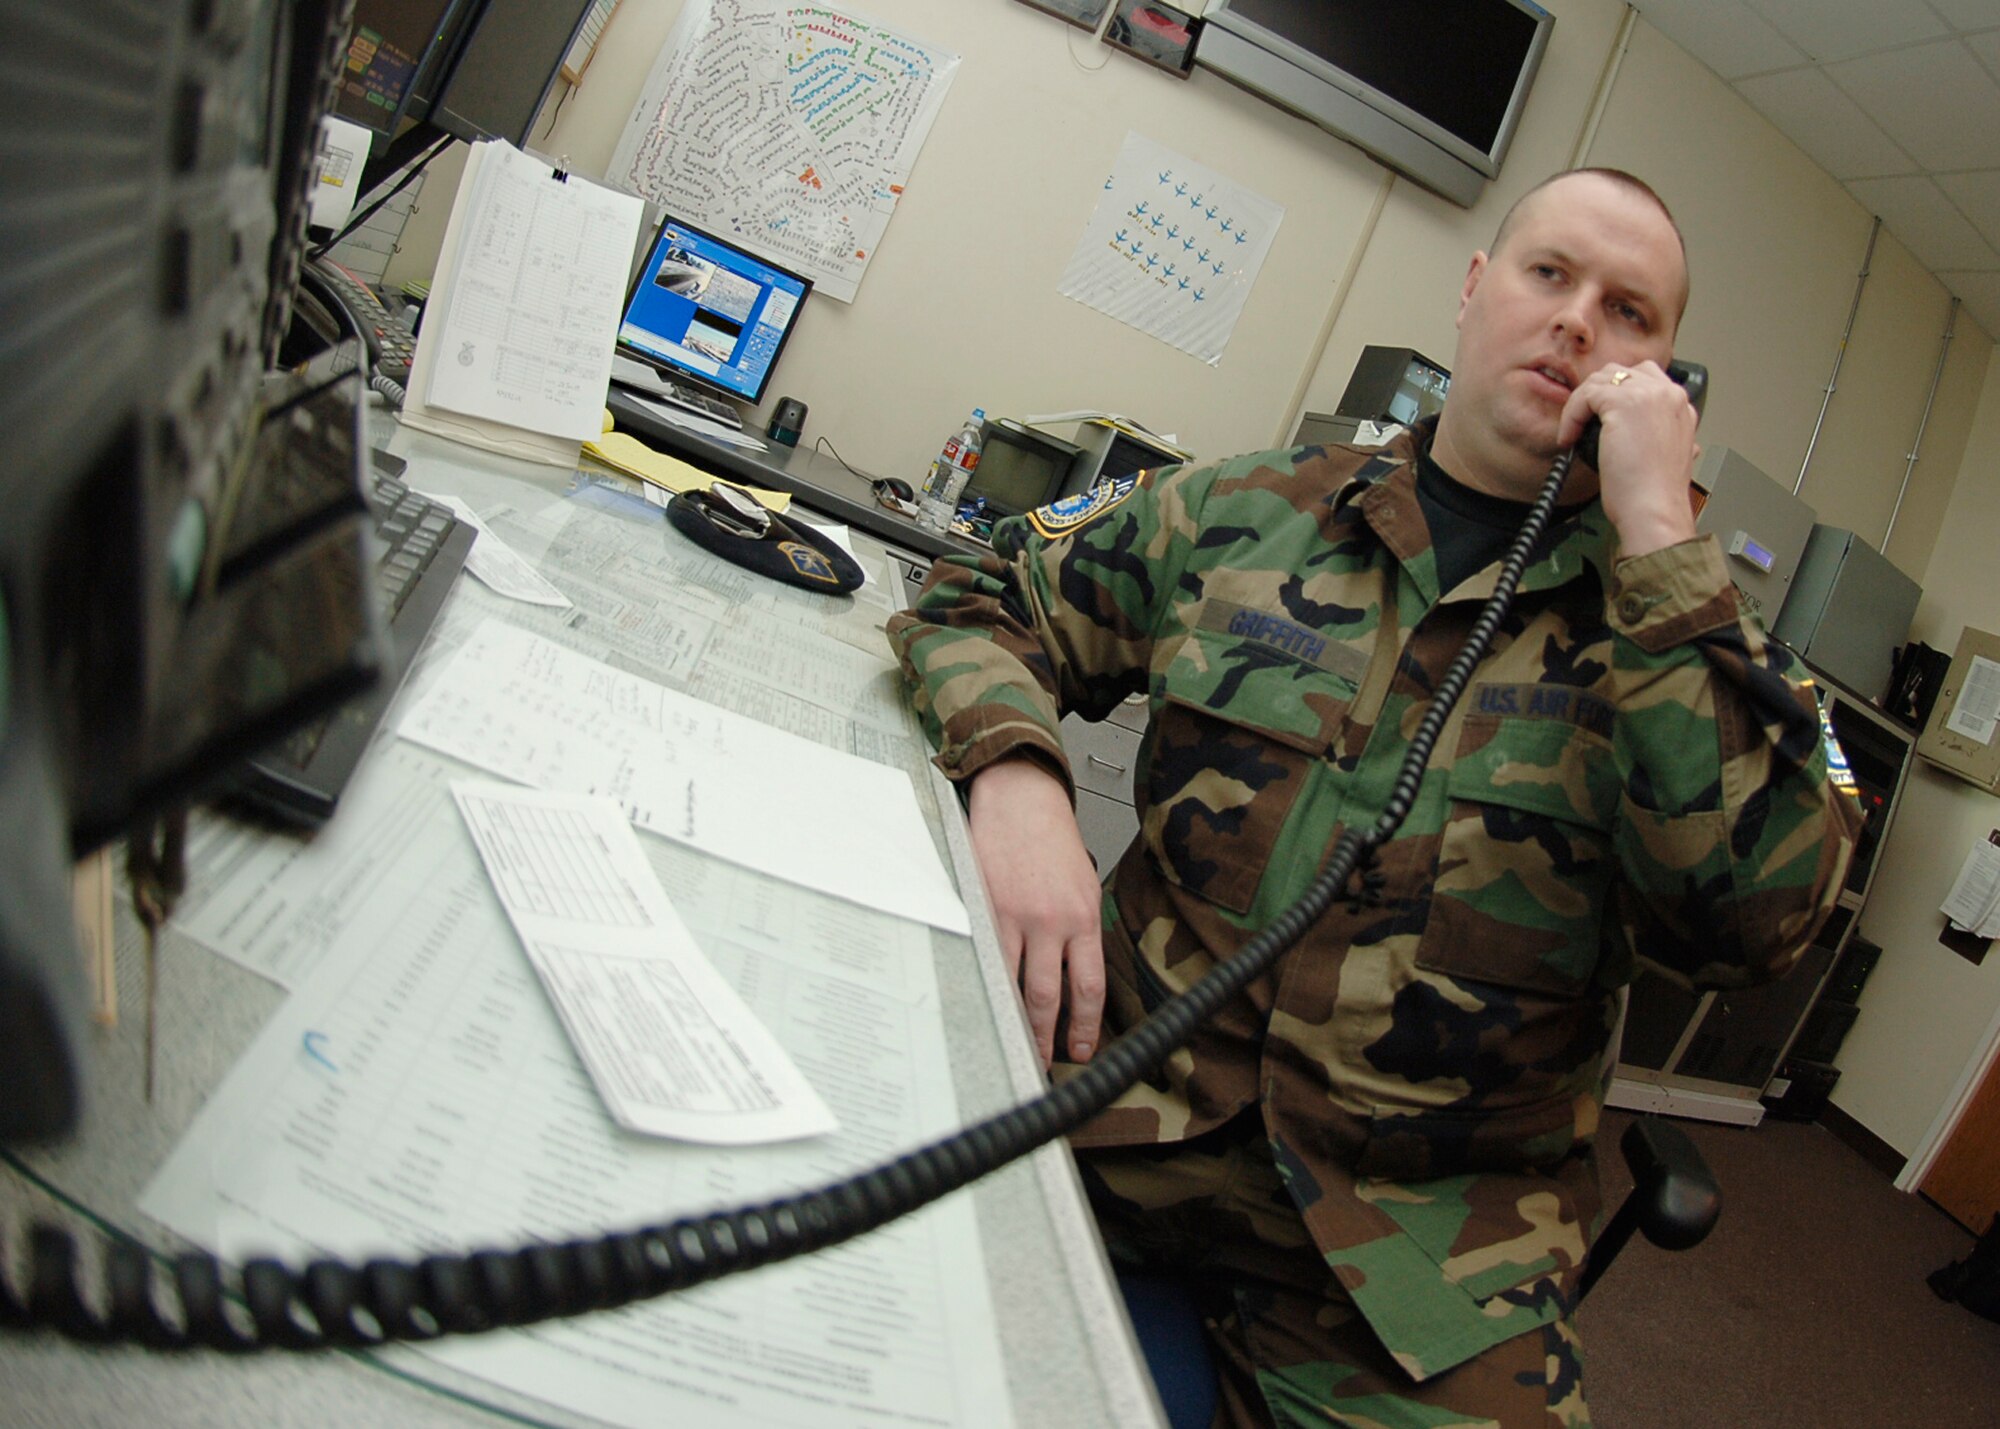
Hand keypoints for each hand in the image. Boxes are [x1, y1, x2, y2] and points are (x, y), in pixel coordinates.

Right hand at [966, 758, 1105, 1067]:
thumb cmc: (1051, 839)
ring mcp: (1016, 917)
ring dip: (1017, 1019)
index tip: (1082, 1048)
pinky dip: (988, 983)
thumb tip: (1076, 972)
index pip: (1089, 986)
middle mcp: (1053, 921)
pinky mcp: (985, 908)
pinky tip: (987, 1001)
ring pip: (1016, 982)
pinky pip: (987, 957)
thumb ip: (1080, 929)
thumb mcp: (1083, 883)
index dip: (1085, 1025)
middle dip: (1049, 1036)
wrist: (1021, 799)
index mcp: (1083, 917)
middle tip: (1046, 1061)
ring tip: (1015, 1042)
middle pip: (1052, 994)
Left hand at [1557, 359, 1700, 557]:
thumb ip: (1656, 434)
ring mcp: (1649, 395)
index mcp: (1681, 407)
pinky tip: (1569, 437)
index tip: (1598, 417)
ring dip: (1581, 403)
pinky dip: (1571, 415)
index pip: (1645, 379)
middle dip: (1596, 393)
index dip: (1616, 394)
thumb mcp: (1664, 454)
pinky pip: (1585, 395)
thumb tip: (1627, 430)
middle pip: (1622, 372)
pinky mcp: (1624, 403)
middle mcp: (1669, 395)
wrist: (1655, 509)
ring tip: (1574, 431)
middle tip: (1582, 420)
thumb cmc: (1655, 493)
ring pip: (1601, 379)